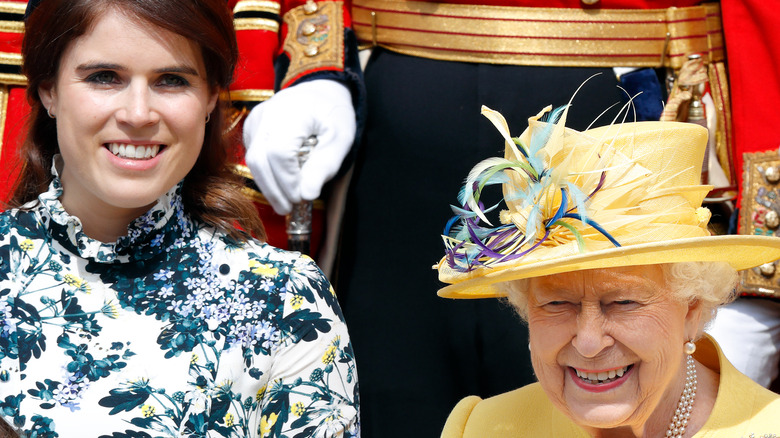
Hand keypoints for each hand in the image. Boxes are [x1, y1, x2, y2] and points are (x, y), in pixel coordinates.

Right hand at [243, 79, 355, 214]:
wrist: (319, 89)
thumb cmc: (332, 114)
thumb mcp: (341, 139)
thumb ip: (324, 166)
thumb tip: (307, 194)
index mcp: (291, 113)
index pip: (279, 154)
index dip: (287, 181)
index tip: (301, 198)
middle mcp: (267, 114)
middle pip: (259, 160)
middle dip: (274, 190)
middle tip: (289, 208)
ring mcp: (256, 119)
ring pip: (252, 160)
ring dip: (268, 185)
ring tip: (286, 200)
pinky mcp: (251, 127)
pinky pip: (252, 155)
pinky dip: (265, 173)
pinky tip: (281, 181)